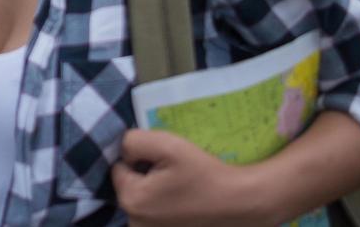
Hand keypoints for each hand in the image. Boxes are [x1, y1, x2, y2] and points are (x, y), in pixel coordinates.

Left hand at [112, 129, 271, 226]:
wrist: (241, 203)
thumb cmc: (204, 173)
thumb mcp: (167, 144)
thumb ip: (134, 141)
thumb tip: (124, 152)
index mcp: (131, 200)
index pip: (118, 168)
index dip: (138, 158)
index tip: (162, 160)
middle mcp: (135, 223)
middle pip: (129, 186)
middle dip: (145, 176)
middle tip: (173, 172)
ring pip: (142, 201)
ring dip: (155, 192)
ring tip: (180, 187)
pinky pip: (155, 215)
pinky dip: (165, 206)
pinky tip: (184, 201)